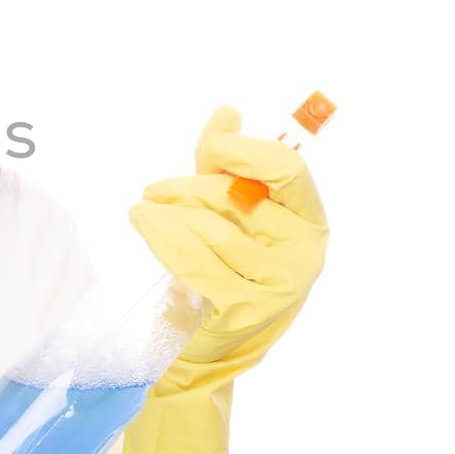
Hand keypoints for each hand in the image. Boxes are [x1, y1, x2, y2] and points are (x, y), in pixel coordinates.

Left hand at [129, 105, 328, 366]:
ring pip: (209, 227)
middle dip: (186, 187)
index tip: (206, 152)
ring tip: (144, 212)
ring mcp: (280, 285)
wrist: (208, 341)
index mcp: (310, 219)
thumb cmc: (222, 264)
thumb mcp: (227, 208)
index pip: (285, 167)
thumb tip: (228, 112)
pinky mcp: (245, 309)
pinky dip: (163, 238)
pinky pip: (194, 260)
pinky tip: (146, 225)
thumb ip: (225, 162)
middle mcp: (305, 252)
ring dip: (166, 214)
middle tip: (154, 191)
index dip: (241, 151)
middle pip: (236, 195)